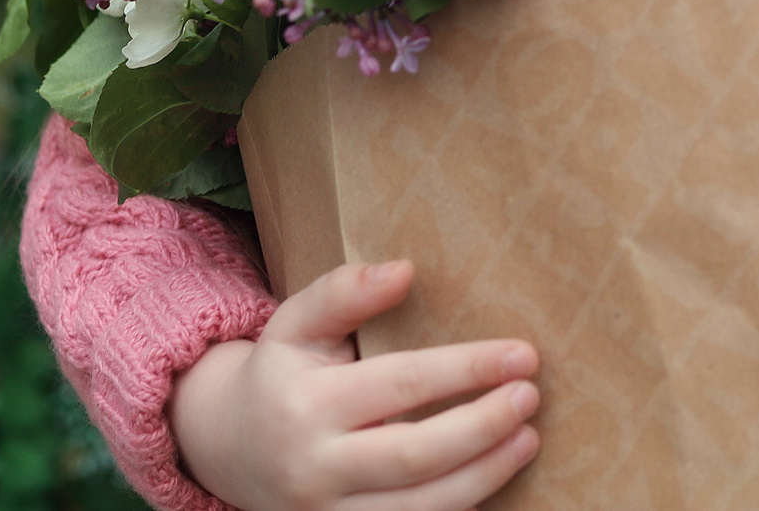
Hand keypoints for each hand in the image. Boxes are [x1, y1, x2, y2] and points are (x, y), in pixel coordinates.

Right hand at [169, 260, 540, 510]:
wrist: (228, 448)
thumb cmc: (279, 373)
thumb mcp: (296, 323)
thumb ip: (343, 291)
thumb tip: (404, 271)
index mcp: (304, 405)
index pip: (400, 384)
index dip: (466, 369)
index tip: (521, 354)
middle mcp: (315, 468)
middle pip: (414, 455)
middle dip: (482, 427)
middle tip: (530, 396)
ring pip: (418, 508)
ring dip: (484, 476)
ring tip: (528, 439)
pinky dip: (458, 507)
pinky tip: (492, 476)